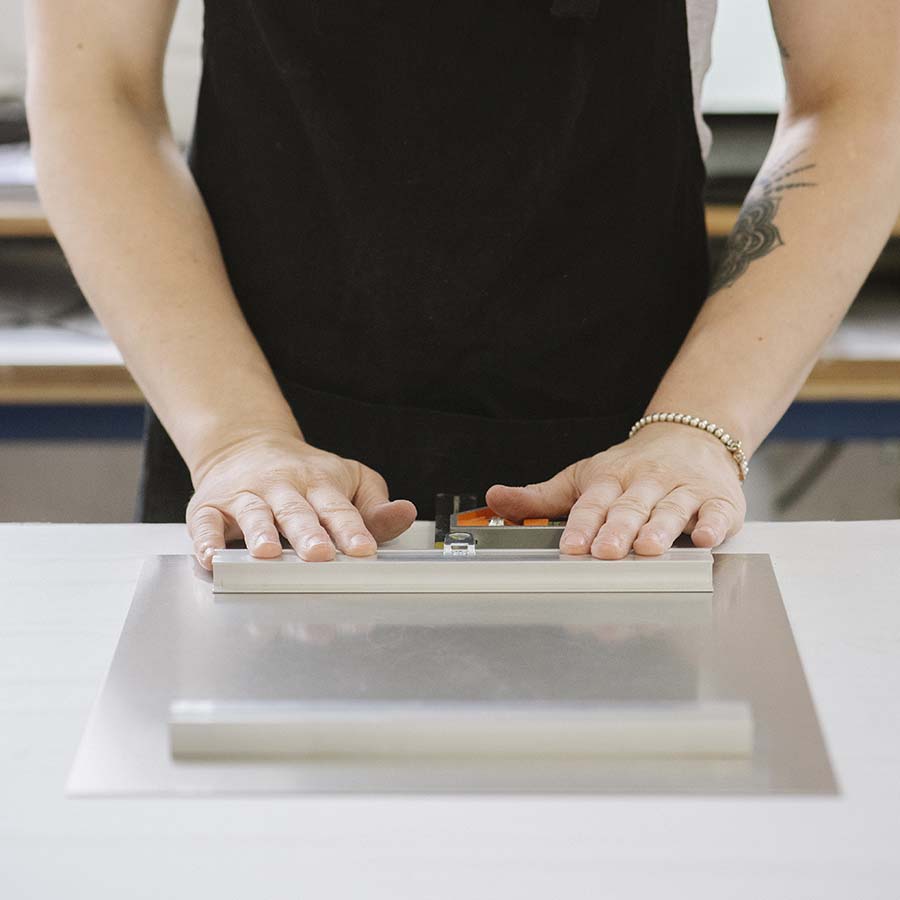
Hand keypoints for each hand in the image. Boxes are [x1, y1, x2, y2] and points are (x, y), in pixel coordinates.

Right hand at [186, 430, 416, 568]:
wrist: (245, 445)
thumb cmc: (306, 473)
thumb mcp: (349, 479)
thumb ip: (375, 505)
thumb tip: (405, 513)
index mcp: (320, 483)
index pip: (339, 508)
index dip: (352, 529)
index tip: (363, 550)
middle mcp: (282, 488)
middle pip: (296, 512)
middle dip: (308, 534)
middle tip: (320, 555)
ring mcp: (245, 496)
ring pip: (253, 514)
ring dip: (259, 533)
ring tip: (266, 553)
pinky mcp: (210, 507)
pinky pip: (205, 523)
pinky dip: (205, 540)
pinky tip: (211, 557)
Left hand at [486, 424, 745, 557]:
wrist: (691, 435)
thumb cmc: (631, 467)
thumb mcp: (584, 476)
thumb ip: (541, 496)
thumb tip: (495, 499)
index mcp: (610, 480)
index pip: (593, 503)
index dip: (581, 524)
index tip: (570, 546)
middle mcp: (646, 483)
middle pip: (630, 507)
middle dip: (618, 529)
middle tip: (606, 552)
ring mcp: (684, 491)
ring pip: (671, 509)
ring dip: (660, 528)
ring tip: (648, 547)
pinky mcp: (718, 500)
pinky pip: (717, 513)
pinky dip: (713, 525)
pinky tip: (705, 538)